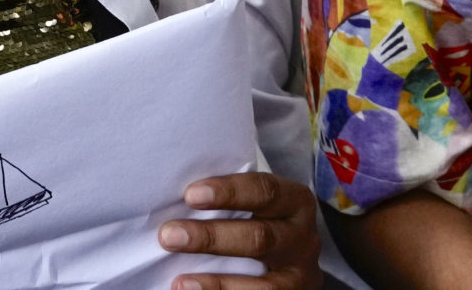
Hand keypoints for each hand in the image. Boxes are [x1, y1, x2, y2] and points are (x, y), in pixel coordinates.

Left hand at [158, 172, 322, 289]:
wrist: (295, 266)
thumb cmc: (263, 224)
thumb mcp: (260, 207)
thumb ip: (230, 203)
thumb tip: (174, 202)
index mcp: (295, 202)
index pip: (264, 190)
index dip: (228, 192)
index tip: (190, 195)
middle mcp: (302, 239)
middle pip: (260, 238)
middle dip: (211, 237)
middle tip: (169, 235)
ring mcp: (299, 276)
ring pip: (264, 285)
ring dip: (217, 284)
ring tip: (180, 283)